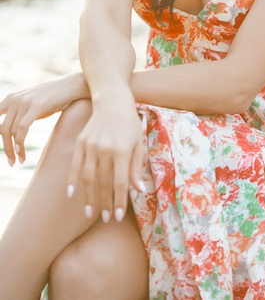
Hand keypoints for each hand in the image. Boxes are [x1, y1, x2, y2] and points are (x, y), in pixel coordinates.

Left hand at [0, 72, 88, 165]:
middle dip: (5, 148)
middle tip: (11, 162)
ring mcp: (25, 102)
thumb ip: (18, 114)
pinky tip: (22, 154)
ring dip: (13, 150)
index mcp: (10, 98)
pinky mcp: (36, 107)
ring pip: (11, 131)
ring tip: (20, 161)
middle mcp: (15, 99)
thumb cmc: (52, 98)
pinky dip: (20, 144)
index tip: (5, 151)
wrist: (72, 86)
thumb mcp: (31, 104)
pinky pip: (22, 129)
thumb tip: (8, 131)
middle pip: (2, 129)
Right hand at [67, 96, 144, 223]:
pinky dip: (72, 180)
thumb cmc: (129, 123)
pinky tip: (71, 194)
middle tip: (107, 219)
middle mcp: (105, 149)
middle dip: (105, 203)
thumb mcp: (137, 143)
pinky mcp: (80, 142)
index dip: (119, 201)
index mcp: (122, 150)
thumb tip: (139, 190)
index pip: (120, 182)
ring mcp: (91, 145)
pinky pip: (75, 165)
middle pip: (103, 183)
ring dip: (89, 197)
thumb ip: (136, 167)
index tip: (118, 217)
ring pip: (88, 177)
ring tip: (90, 212)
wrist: (112, 100)